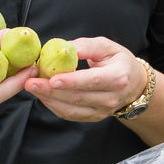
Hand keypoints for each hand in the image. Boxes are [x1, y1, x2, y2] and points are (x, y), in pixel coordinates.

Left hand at [24, 37, 146, 122]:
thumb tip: (65, 47)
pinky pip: (70, 115)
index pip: (92, 81)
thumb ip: (87, 46)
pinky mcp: (93, 118)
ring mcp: (102, 111)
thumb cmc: (119, 62)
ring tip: (32, 87)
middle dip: (51, 91)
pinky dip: (53, 106)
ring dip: (48, 99)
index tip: (52, 79)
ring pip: (71, 109)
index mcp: (117, 77)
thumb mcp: (108, 47)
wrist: (133, 84)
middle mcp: (111, 98)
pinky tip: (42, 95)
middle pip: (77, 97)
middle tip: (30, 81)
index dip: (71, 81)